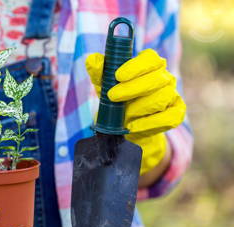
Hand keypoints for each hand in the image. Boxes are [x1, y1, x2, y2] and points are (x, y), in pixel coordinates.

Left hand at [85, 49, 185, 174]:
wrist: (125, 126)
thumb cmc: (116, 99)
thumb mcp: (103, 85)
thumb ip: (98, 72)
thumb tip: (92, 60)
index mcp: (149, 65)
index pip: (150, 58)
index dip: (135, 66)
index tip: (117, 76)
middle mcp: (164, 77)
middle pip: (157, 78)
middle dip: (132, 88)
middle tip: (112, 96)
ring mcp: (172, 95)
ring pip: (162, 97)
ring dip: (139, 107)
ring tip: (123, 115)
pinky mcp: (176, 114)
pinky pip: (170, 117)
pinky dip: (150, 123)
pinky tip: (133, 126)